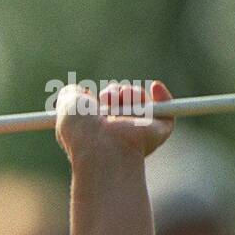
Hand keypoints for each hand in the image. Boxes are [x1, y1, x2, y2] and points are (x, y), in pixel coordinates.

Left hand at [55, 80, 175, 161]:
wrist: (103, 146)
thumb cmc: (82, 130)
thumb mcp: (67, 106)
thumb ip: (70, 94)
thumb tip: (81, 91)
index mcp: (97, 131)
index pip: (102, 108)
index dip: (99, 99)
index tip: (88, 95)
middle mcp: (119, 131)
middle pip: (121, 98)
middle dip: (112, 93)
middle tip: (106, 100)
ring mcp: (140, 130)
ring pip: (138, 98)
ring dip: (129, 94)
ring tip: (120, 103)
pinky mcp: (160, 130)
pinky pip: (167, 108)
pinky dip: (163, 96)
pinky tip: (154, 88)